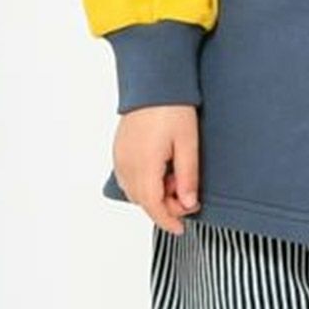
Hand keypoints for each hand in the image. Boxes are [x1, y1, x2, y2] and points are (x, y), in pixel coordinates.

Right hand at [112, 105, 200, 233]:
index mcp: (143, 164)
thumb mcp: (188, 144)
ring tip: (175, 176)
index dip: (167, 220)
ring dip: (155, 195)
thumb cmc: (172, 108)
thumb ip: (188, 177)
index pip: (152, 205)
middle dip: (165, 206)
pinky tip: (162, 171)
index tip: (180, 228)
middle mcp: (126, 163)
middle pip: (143, 201)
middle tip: (187, 194)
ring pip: (135, 192)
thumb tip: (188, 204)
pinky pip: (129, 179)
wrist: (153, 80)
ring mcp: (120, 157)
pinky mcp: (119, 151)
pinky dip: (145, 184)